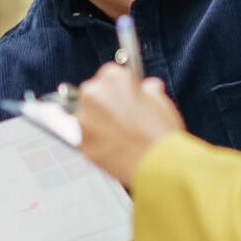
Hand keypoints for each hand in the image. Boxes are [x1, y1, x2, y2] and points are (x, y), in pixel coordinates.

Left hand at [74, 63, 186, 186]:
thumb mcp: (161, 102)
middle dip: (103, 104)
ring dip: (95, 122)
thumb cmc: (161, 132)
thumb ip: (149, 90)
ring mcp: (83, 117)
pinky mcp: (79, 141)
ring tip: (116, 136)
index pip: (108, 75)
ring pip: (85, 115)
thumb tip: (148, 87)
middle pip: (92, 93)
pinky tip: (110, 147)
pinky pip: (82, 136)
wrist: (158, 164)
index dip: (117, 89)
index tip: (121, 99)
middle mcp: (93, 93)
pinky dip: (92, 140)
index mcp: (113, 78)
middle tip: (118, 119)